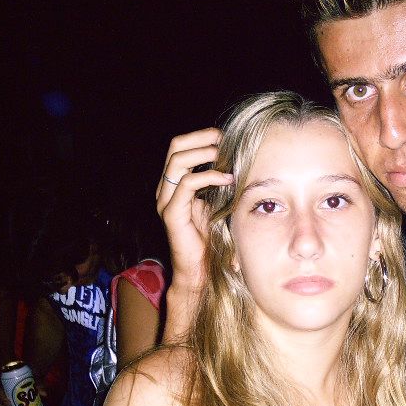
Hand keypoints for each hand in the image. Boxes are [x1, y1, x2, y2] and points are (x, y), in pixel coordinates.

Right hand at [156, 128, 233, 294]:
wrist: (201, 268)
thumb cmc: (213, 236)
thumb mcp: (218, 201)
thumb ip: (220, 181)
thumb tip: (239, 159)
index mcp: (174, 183)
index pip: (180, 147)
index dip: (201, 136)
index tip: (225, 136)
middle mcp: (165, 189)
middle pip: (175, 147)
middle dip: (201, 138)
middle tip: (224, 140)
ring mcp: (166, 201)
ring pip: (177, 161)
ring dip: (204, 154)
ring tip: (225, 155)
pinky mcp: (172, 214)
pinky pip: (186, 185)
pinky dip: (209, 177)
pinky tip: (227, 179)